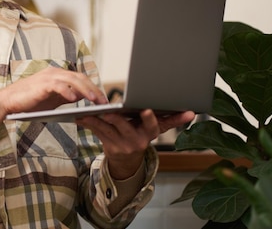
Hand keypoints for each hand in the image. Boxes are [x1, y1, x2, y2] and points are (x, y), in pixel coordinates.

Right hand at [0, 66, 107, 130]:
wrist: (8, 102)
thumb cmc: (29, 101)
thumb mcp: (52, 99)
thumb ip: (66, 96)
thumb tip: (81, 96)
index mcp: (58, 75)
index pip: (80, 79)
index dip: (93, 88)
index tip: (103, 100)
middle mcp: (54, 73)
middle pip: (80, 77)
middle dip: (94, 89)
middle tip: (104, 101)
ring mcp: (48, 77)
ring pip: (72, 80)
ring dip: (85, 90)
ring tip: (94, 100)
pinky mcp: (41, 84)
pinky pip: (58, 86)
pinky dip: (67, 91)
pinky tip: (74, 98)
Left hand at [76, 109, 194, 179]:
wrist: (127, 161)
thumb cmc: (141, 135)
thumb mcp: (156, 129)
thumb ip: (171, 119)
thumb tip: (192, 112)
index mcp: (149, 134)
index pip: (153, 127)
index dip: (150, 119)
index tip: (147, 111)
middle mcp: (137, 141)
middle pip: (126, 128)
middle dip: (117, 119)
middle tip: (109, 111)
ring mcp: (122, 144)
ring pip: (108, 130)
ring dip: (96, 121)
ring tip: (88, 112)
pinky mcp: (108, 145)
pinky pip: (97, 133)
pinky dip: (88, 124)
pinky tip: (79, 116)